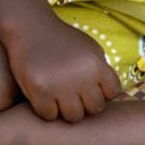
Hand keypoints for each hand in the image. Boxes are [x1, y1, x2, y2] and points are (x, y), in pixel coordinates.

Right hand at [6, 12, 121, 121]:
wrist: (31, 28)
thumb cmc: (62, 39)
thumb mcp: (89, 48)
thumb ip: (101, 69)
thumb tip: (111, 95)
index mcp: (97, 64)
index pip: (113, 93)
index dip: (103, 92)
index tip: (91, 86)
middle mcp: (82, 76)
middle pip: (95, 108)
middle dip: (86, 102)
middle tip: (73, 93)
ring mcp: (60, 85)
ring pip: (74, 116)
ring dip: (66, 109)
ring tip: (59, 96)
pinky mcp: (39, 91)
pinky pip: (49, 115)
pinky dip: (46, 109)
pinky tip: (44, 96)